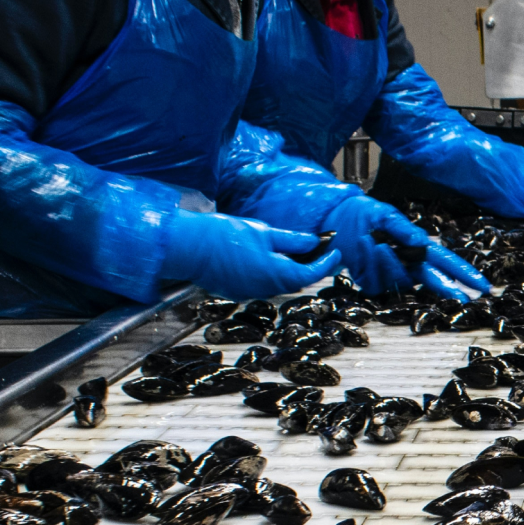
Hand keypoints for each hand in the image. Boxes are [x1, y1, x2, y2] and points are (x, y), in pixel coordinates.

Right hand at [161, 212, 339, 299]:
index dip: (327, 263)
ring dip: (290, 270)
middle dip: (311, 266)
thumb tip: (314, 242)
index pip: (312, 273)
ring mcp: (250, 292)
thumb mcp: (263, 232)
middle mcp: (266, 289)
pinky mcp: (237, 292)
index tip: (336, 252)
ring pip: (279, 284)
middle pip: (297, 281)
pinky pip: (262, 285)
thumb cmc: (222, 235)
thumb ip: (292, 241)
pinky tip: (268, 258)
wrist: (187, 246)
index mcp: (276, 273)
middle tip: (320, 250)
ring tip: (295, 251)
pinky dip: (271, 273)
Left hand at [325, 195, 489, 299]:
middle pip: (433, 281)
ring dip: (387, 262)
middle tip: (461, 298)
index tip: (482, 285)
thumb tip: (423, 242)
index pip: (447, 263)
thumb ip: (404, 230)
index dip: (465, 274)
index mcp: (418, 248)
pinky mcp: (372, 284)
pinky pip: (377, 282)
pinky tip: (362, 246)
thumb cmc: (363, 214)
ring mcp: (391, 276)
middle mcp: (408, 265)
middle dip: (446, 289)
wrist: (333, 221)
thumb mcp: (385, 215)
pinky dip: (370, 263)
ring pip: (400, 280)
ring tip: (373, 240)